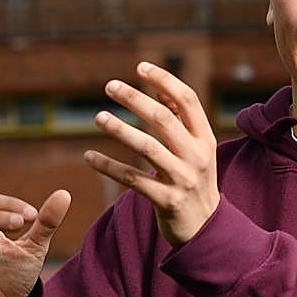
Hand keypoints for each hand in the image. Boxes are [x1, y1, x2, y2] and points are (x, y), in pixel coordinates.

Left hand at [84, 61, 219, 247]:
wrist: (207, 229)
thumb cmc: (196, 180)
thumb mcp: (198, 149)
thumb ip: (182, 122)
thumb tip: (160, 88)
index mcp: (205, 138)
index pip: (187, 100)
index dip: (164, 80)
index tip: (140, 67)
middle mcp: (197, 155)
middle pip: (163, 119)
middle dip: (135, 99)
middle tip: (110, 86)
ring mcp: (183, 179)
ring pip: (147, 147)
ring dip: (120, 129)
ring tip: (98, 117)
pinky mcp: (166, 200)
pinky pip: (132, 179)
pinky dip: (109, 166)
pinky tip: (89, 156)